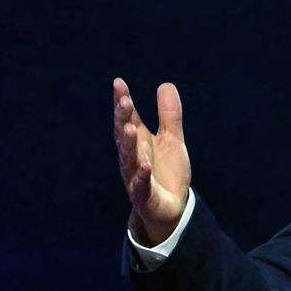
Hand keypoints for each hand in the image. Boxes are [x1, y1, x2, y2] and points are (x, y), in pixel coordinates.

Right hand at [113, 78, 191, 245]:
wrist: (171, 206)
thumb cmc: (166, 170)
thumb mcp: (172, 139)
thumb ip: (169, 115)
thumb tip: (165, 85)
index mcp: (137, 142)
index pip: (127, 119)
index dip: (122, 102)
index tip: (119, 83)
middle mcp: (132, 158)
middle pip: (124, 136)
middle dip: (123, 119)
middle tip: (125, 101)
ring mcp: (136, 177)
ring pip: (130, 159)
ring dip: (129, 144)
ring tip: (130, 128)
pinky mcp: (145, 196)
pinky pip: (142, 185)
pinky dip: (142, 175)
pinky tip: (145, 165)